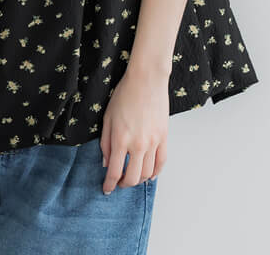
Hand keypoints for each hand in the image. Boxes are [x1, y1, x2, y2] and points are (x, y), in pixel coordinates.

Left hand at [99, 64, 168, 194]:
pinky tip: (149, 174)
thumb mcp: (107, 117)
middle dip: (124, 184)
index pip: (115, 172)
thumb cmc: (124, 95)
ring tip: (132, 177)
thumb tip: (106, 162)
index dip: (109, 184)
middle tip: (118, 182)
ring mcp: (153, 142)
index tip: (106, 189)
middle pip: (133, 178)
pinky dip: (156, 173)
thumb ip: (106, 143)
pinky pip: (162, 162)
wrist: (146, 80)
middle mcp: (138, 145)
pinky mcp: (164, 138)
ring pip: (148, 173)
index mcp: (121, 140)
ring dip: (139, 180)